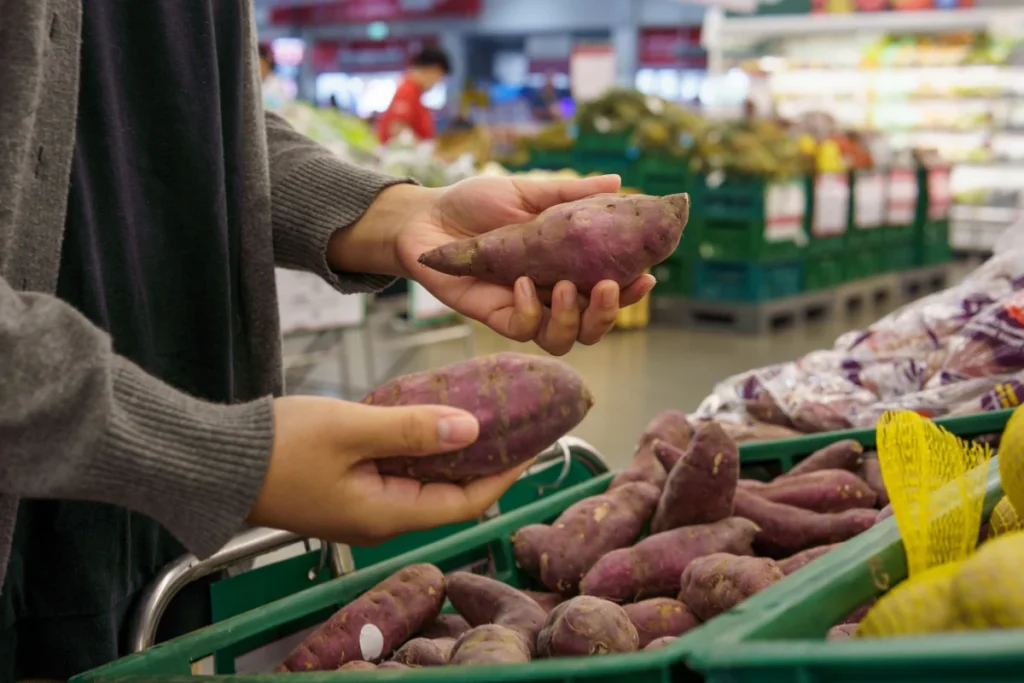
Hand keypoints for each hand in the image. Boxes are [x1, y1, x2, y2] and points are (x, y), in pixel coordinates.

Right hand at [247, 396, 531, 544]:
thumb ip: (413, 429)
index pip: (466, 502)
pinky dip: (422, 450)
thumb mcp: (351, 429)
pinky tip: (430, 420)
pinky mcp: (347, 491)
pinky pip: (399, 474)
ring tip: (483, 416)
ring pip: (426, 484)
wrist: (214, 462)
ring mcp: (362, 508)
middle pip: (451, 496)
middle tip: (514, 424)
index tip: (535, 442)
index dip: (507, 473)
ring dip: (455, 454)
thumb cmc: (277, 447)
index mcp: (387, 514)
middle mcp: (380, 520)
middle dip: (487, 463)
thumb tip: (474, 429)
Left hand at [329, 177, 655, 355]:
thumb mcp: (527, 192)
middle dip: (609, 314)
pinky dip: (530, 310)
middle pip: (593, 325)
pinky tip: (523, 283)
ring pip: (564, 338)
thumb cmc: (475, 204)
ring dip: (573, 318)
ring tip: (566, 287)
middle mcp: (551, 294)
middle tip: (610, 287)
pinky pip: (523, 329)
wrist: (424, 216)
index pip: (607, 290)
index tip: (647, 275)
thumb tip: (618, 183)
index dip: (630, 292)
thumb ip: (571, 193)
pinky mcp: (495, 316)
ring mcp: (525, 308)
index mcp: (566, 268)